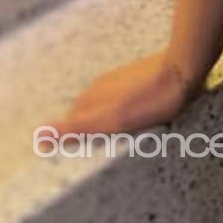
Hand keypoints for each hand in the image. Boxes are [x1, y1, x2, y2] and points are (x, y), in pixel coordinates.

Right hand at [39, 49, 203, 138]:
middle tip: (85, 148)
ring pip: (105, 103)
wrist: (184, 68)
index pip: (70, 120)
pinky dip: (123, 111)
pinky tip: (133, 119)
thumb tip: (39, 136)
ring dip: (103, 119)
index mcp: (94, 96)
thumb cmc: (150, 98)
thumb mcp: (111, 120)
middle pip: (86, 111)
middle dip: (83, 128)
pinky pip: (124, 98)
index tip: (63, 154)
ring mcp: (123, 79)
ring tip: (108, 138)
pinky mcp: (142, 77)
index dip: (67, 136)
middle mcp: (104, 84)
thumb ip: (76, 129)